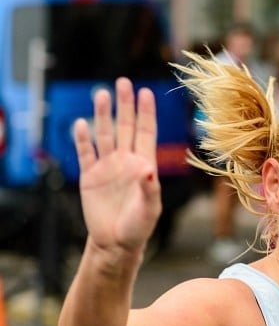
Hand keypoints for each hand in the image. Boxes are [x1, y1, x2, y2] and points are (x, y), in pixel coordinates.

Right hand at [74, 78, 161, 252]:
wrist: (116, 243)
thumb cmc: (139, 227)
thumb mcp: (149, 209)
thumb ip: (150, 188)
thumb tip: (148, 169)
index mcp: (144, 164)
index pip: (145, 132)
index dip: (146, 112)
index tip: (146, 92)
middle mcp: (126, 161)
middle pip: (125, 126)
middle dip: (124, 105)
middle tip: (122, 82)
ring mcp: (107, 167)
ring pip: (105, 134)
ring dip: (103, 115)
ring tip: (101, 94)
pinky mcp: (90, 176)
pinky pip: (85, 153)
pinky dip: (83, 139)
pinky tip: (82, 123)